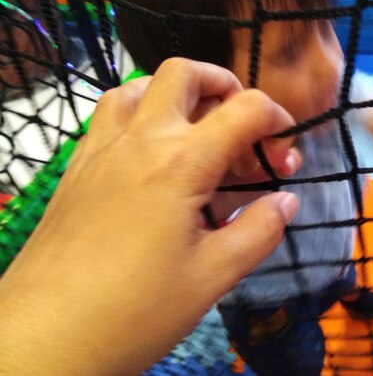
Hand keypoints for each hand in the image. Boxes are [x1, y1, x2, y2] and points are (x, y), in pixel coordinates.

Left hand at [0, 58, 300, 374]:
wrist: (47, 336)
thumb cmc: (137, 309)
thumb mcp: (214, 277)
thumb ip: (259, 231)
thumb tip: (286, 201)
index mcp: (181, 163)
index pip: (243, 109)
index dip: (276, 117)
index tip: (284, 146)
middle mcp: (140, 140)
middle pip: (183, 73)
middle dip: (222, 84)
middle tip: (241, 123)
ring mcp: (102, 150)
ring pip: (138, 86)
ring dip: (175, 95)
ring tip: (195, 130)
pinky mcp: (78, 168)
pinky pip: (109, 115)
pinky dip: (139, 113)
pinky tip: (150, 155)